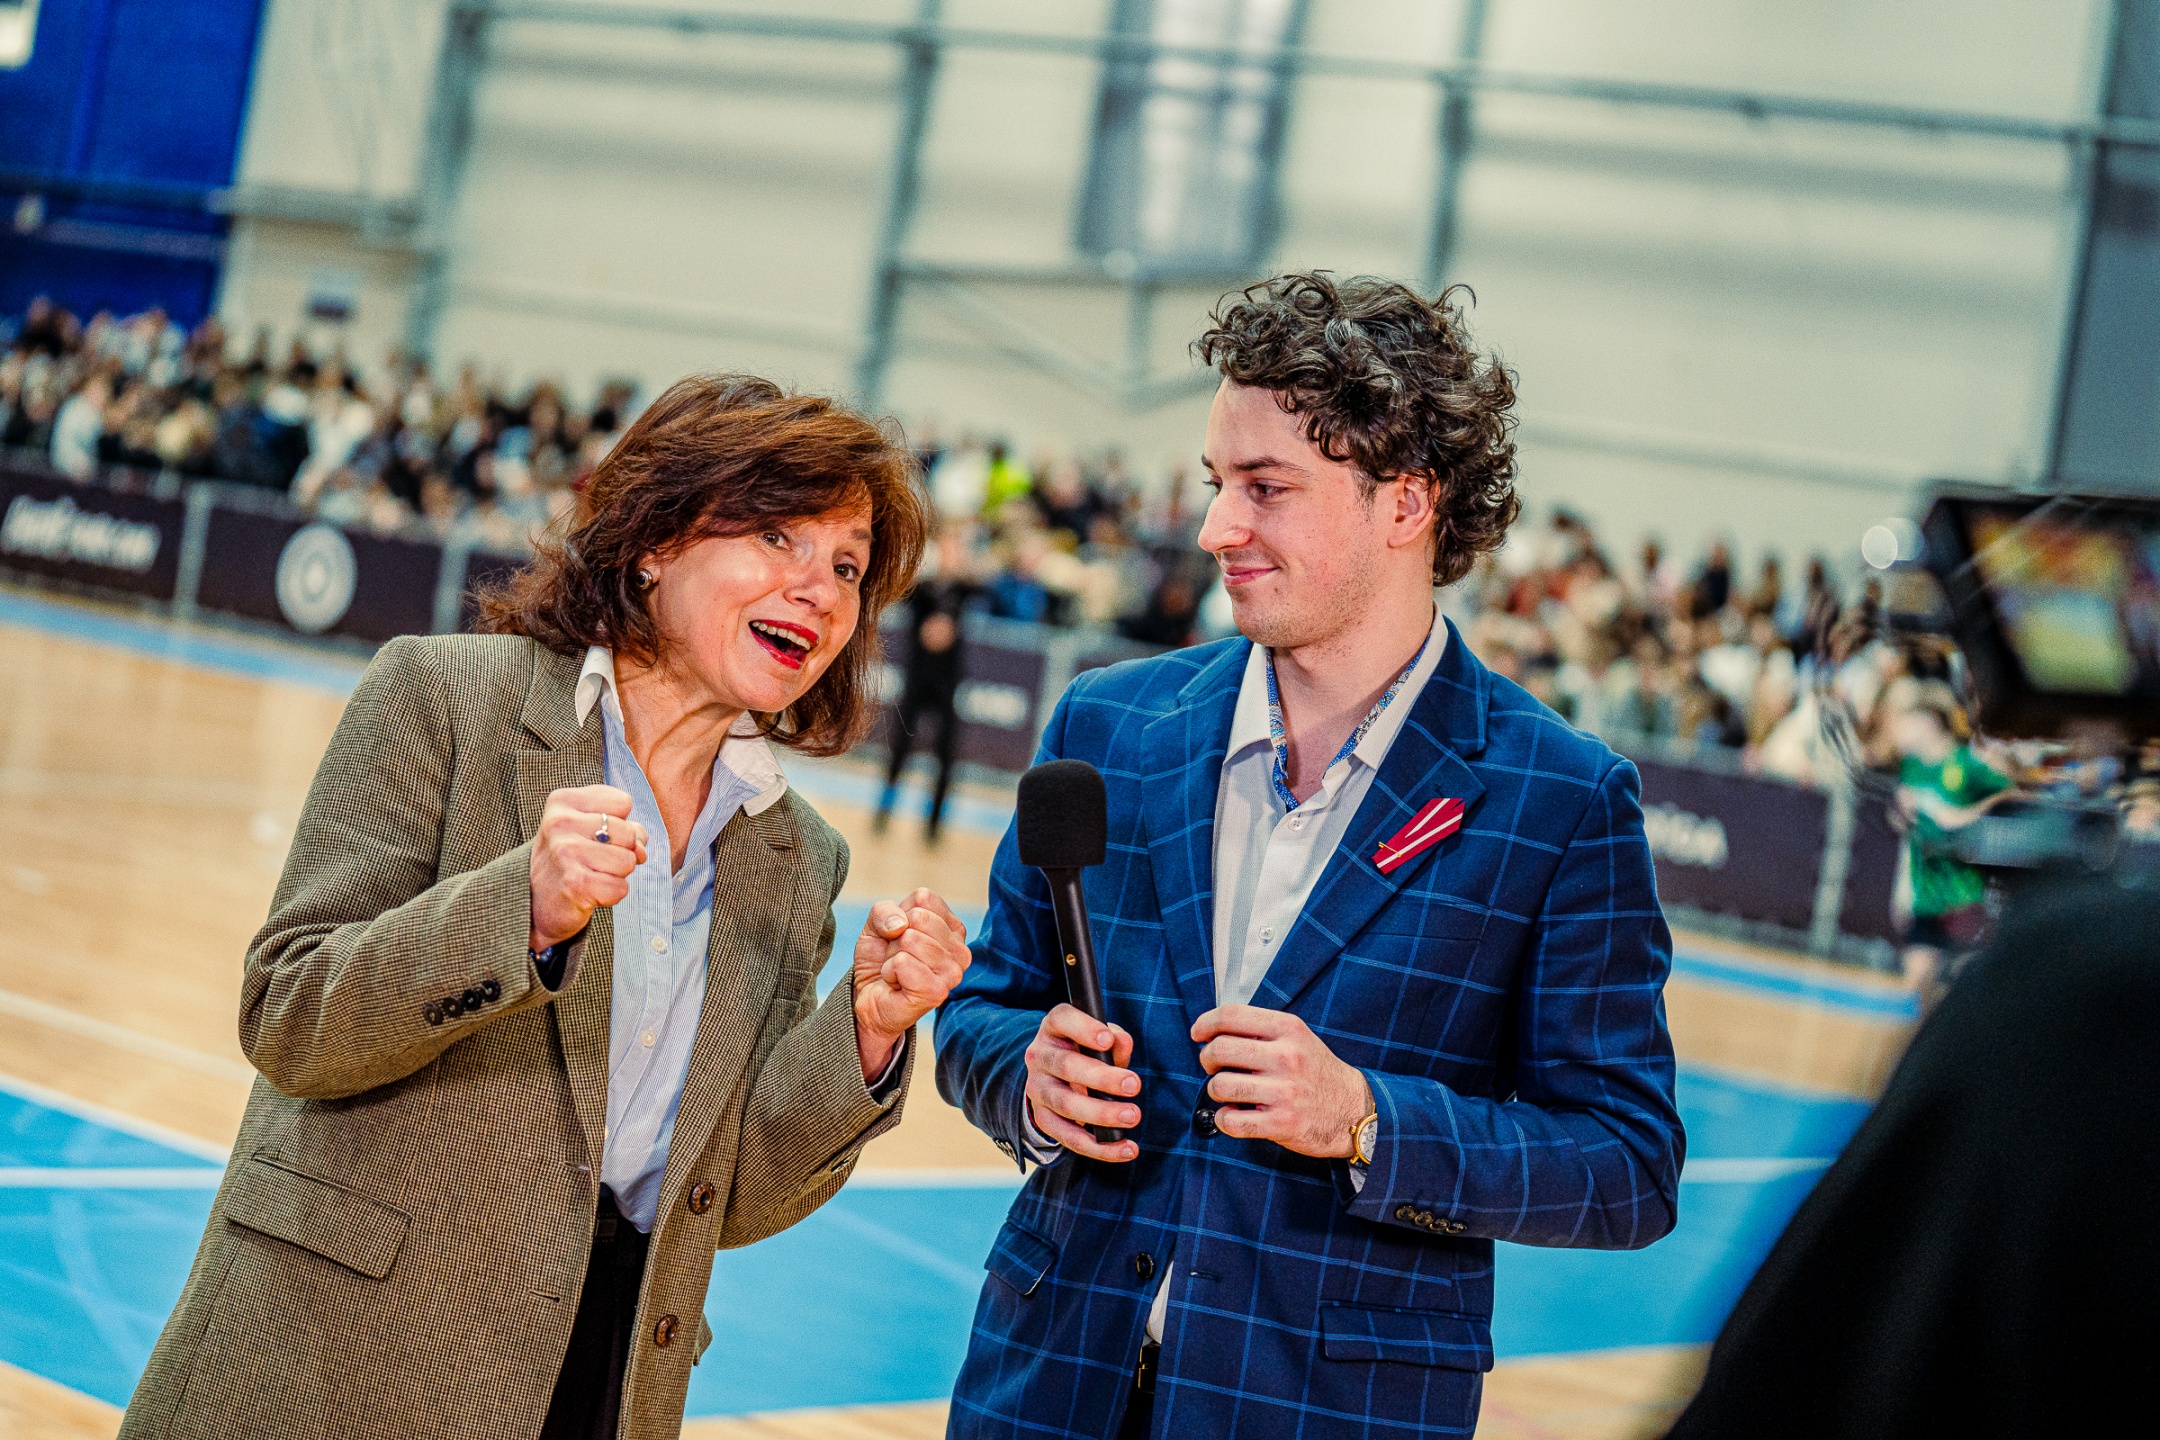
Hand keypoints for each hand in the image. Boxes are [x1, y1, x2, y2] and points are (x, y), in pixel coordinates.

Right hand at [529, 785, 648, 951]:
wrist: (536, 903)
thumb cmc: (572, 858)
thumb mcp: (592, 829)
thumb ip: (627, 829)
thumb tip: (641, 851)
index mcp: (562, 801)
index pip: (623, 802)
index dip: (620, 822)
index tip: (595, 835)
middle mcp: (560, 822)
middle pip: (629, 833)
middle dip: (621, 851)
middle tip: (593, 860)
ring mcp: (565, 853)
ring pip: (628, 861)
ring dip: (617, 874)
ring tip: (590, 874)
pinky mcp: (575, 884)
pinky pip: (621, 888)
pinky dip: (611, 894)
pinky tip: (589, 892)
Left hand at [852, 888, 971, 1080]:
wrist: (868, 998)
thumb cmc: (880, 959)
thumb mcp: (876, 925)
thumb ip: (884, 911)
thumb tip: (900, 925)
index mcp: (953, 928)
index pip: (924, 898)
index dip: (901, 915)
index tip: (899, 937)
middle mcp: (960, 950)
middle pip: (918, 918)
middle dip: (896, 937)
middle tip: (898, 957)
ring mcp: (952, 973)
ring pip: (910, 939)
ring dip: (892, 956)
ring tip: (898, 970)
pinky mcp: (937, 992)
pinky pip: (903, 963)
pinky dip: (890, 970)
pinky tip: (896, 983)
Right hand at [1024, 1004, 1140, 1162]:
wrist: (1054, 1076)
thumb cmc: (1086, 1050)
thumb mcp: (1099, 1037)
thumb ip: (1113, 1038)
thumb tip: (1121, 1043)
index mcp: (1054, 1027)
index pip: (1062, 1019)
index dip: (1083, 1029)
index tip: (1108, 1039)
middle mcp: (1040, 1056)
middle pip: (1066, 1066)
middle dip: (1102, 1078)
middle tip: (1135, 1085)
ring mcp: (1038, 1089)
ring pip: (1066, 1103)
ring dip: (1101, 1113)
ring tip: (1132, 1116)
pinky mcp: (1044, 1118)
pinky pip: (1069, 1137)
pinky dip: (1100, 1147)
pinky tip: (1127, 1148)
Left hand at [1193, 1005, 1372, 1159]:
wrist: (1353, 1110)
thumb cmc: (1316, 1072)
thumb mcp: (1298, 1038)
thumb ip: (1262, 1030)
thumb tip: (1214, 1030)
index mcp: (1288, 1029)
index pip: (1231, 1015)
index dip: (1205, 1023)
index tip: (1198, 1033)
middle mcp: (1286, 1057)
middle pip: (1220, 1049)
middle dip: (1206, 1058)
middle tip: (1213, 1066)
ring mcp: (1284, 1092)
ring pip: (1220, 1086)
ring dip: (1215, 1090)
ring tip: (1227, 1092)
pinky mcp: (1281, 1123)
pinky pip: (1231, 1121)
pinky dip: (1224, 1119)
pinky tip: (1233, 1115)